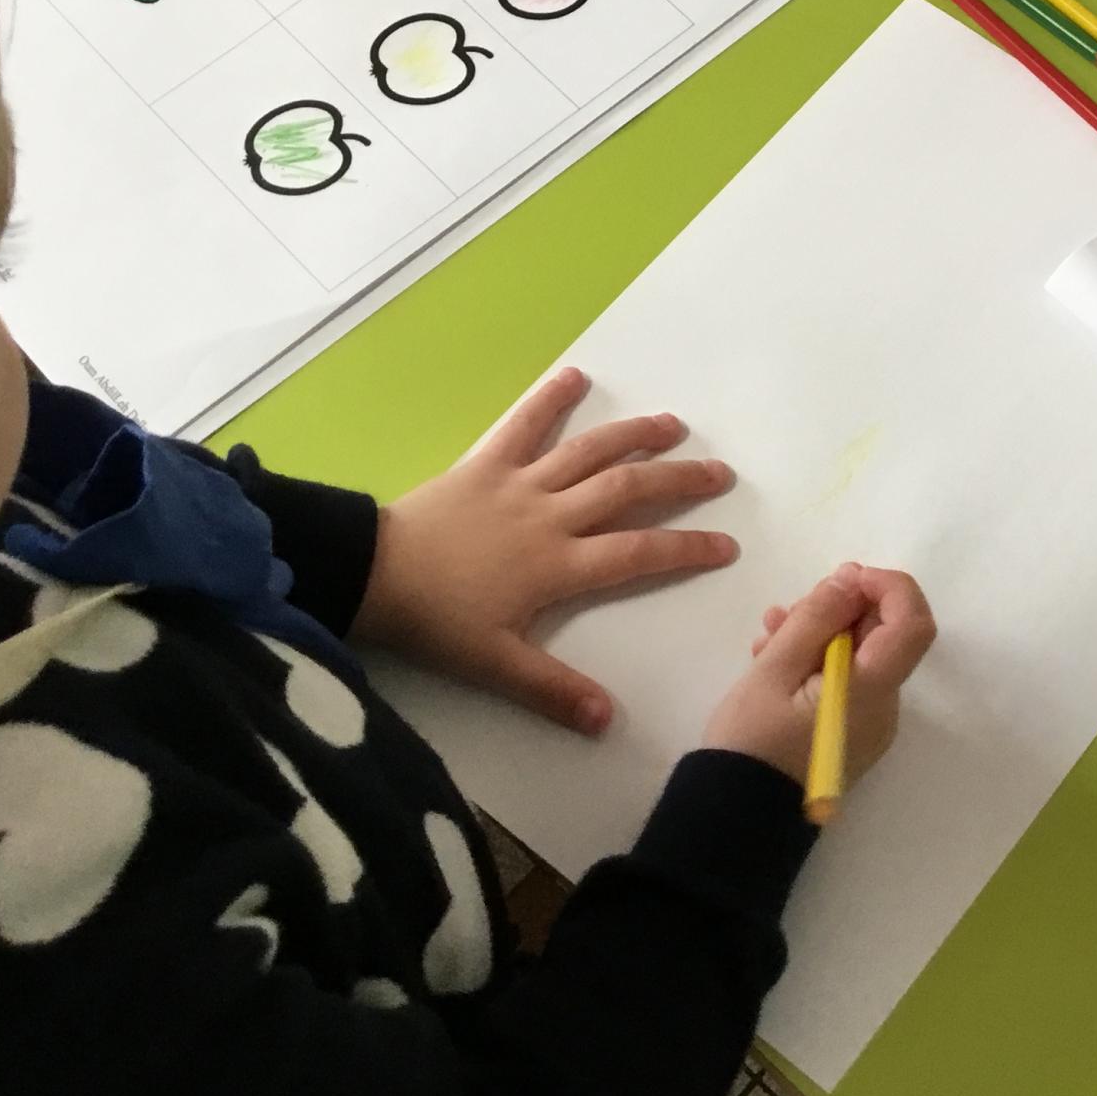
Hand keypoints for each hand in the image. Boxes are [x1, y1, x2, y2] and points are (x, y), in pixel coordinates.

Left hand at [354, 367, 738, 735]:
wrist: (370, 574)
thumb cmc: (435, 621)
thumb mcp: (494, 664)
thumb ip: (553, 689)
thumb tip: (607, 720)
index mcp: (558, 565)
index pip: (639, 554)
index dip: (687, 549)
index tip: (726, 545)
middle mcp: (551, 515)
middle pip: (628, 491)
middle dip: (679, 481)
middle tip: (720, 473)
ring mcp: (520, 482)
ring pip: (590, 451)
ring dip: (635, 435)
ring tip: (672, 424)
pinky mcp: (485, 462)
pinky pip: (524, 424)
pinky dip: (550, 399)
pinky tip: (576, 376)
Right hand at [704, 563, 936, 787]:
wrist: (734, 818)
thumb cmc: (752, 742)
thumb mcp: (774, 669)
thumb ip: (815, 619)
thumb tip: (851, 579)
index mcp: (872, 691)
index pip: (912, 623)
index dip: (888, 587)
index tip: (844, 578)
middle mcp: (883, 708)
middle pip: (882, 637)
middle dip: (839, 610)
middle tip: (786, 611)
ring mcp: (868, 725)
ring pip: (858, 657)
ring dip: (819, 634)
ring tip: (768, 633)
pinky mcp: (849, 734)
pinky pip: (845, 683)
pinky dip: (816, 662)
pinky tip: (772, 658)